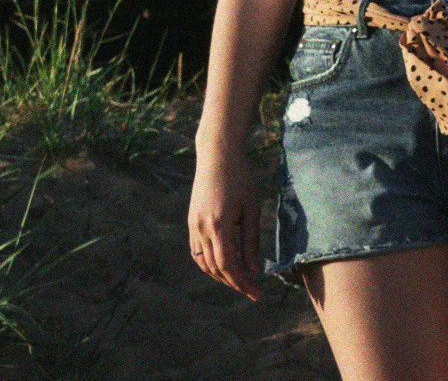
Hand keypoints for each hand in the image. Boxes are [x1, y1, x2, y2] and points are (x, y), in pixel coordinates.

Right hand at [187, 143, 262, 298]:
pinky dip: (208, 262)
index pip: (227, 266)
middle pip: (214, 268)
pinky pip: (197, 250)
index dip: (241, 283)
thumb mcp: (252, 210)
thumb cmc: (240, 178)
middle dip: (232, 282)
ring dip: (219, 275)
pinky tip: (223, 263)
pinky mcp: (191, 220)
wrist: (217, 154)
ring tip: (238, 279)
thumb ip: (251, 242)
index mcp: (218, 226)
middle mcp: (201, 228)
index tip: (256, 293)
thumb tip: (254, 270)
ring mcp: (193, 224)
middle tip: (251, 289)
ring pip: (202, 262)